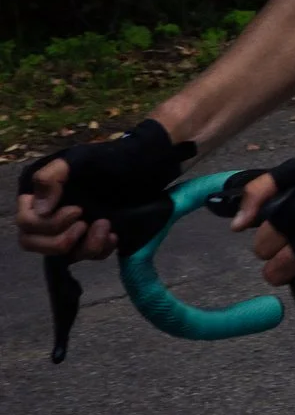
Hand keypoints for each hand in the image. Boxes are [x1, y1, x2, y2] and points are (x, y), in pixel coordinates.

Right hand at [16, 119, 190, 259]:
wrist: (147, 164)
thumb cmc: (112, 158)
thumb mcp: (80, 160)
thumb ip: (52, 177)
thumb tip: (40, 209)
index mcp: (43, 195)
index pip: (26, 223)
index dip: (45, 225)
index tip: (76, 211)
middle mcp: (52, 213)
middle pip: (35, 244)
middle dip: (61, 241)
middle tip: (86, 223)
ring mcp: (72, 226)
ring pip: (64, 255)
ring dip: (86, 246)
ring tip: (107, 225)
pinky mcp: (93, 236)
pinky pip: (88, 255)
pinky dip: (100, 249)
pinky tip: (115, 236)